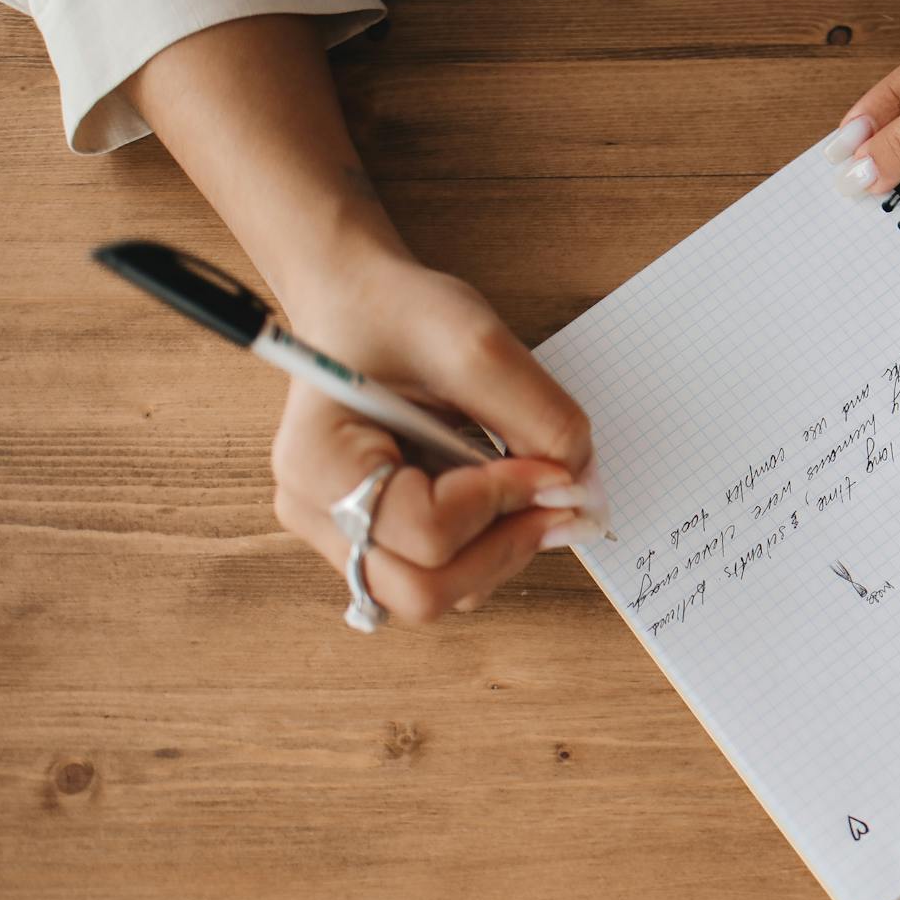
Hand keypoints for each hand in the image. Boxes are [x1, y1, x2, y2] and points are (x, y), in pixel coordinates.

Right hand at [270, 256, 604, 624]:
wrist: (361, 306)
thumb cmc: (397, 313)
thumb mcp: (475, 343)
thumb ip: (538, 417)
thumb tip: (583, 488)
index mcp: (317, 463)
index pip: (427, 532)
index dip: (503, 502)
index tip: (548, 466)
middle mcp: (318, 515)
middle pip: (424, 590)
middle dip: (505, 547)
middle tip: (555, 496)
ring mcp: (342, 537)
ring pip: (440, 594)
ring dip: (502, 550)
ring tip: (519, 483)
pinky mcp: (376, 543)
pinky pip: (444, 577)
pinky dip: (489, 547)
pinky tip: (498, 494)